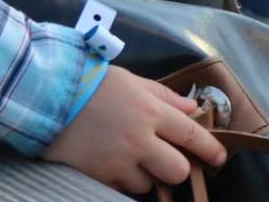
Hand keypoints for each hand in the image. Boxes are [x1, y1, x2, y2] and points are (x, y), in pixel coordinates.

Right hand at [42, 68, 226, 193]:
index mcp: (151, 111)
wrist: (48, 96)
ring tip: (132, 158)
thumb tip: (193, 108)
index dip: (210, 149)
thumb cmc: (92, 83)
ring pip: (150, 184)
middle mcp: (140, 139)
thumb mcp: (132, 81)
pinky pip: (123, 187)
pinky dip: (124, 180)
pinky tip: (114, 164)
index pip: (192, 135)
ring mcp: (119, 161)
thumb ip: (165, 97)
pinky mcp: (99, 176)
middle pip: (177, 170)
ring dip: (147, 175)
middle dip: (178, 168)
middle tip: (170, 160)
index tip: (220, 158)